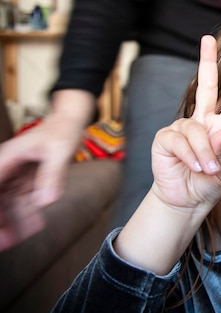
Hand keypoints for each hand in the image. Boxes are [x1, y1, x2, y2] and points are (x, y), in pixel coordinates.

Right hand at [0, 111, 85, 250]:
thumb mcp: (59, 151)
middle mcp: (6, 169)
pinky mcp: (26, 181)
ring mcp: (15, 176)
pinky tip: (33, 228)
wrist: (69, 122)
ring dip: (12, 223)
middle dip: (0, 221)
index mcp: (5, 160)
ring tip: (16, 241)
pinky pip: (22, 202)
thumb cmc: (62, 131)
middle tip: (5, 243)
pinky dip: (26, 215)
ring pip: (8, 205)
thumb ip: (52, 175)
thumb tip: (45, 202)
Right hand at [150, 35, 220, 211]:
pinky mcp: (165, 139)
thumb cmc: (208, 184)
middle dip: (207, 61)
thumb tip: (220, 132)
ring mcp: (183, 128)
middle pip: (205, 86)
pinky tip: (194, 167)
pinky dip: (190, 155)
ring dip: (204, 152)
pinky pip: (179, 140)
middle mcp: (202, 122)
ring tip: (207, 170)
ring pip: (196, 130)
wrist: (187, 202)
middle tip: (208, 39)